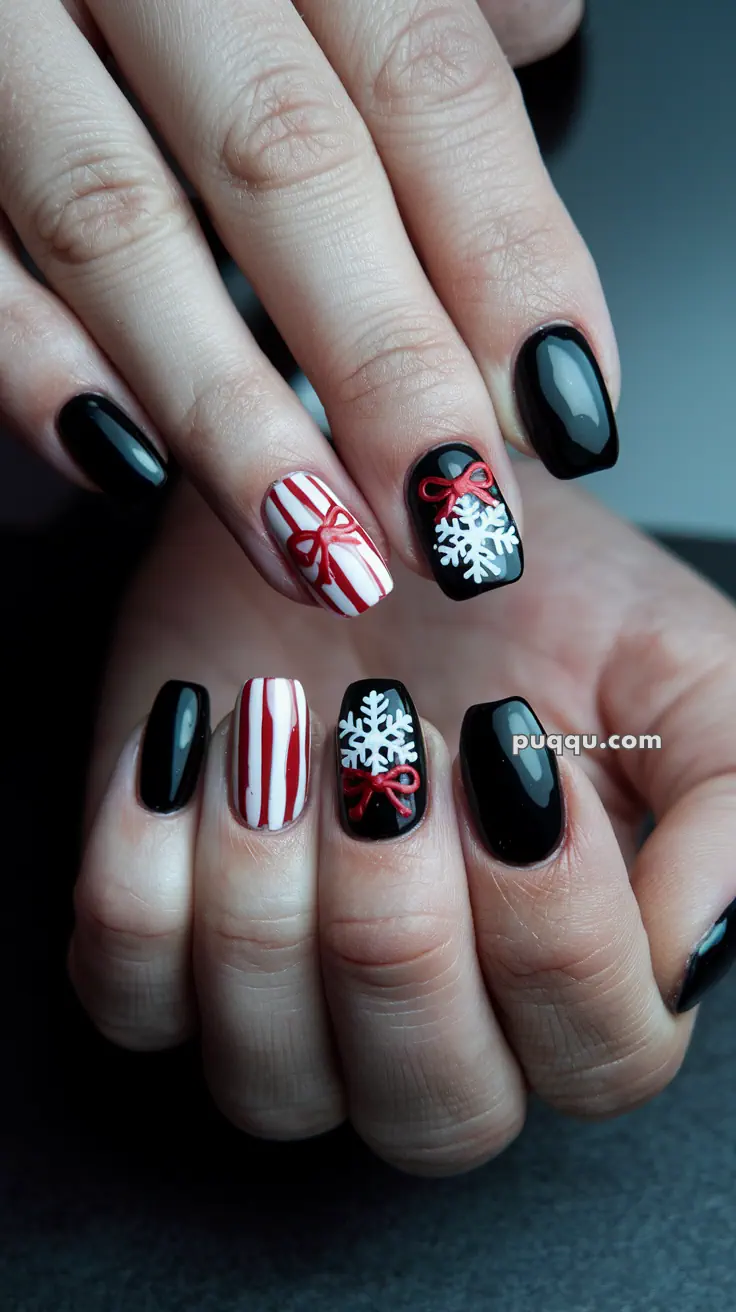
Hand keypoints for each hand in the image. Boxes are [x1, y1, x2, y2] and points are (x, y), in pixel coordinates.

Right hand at [0, 0, 615, 614]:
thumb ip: (433, 5)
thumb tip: (540, 49)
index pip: (424, 83)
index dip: (505, 256)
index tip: (565, 412)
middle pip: (286, 165)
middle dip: (385, 369)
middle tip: (457, 523)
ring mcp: (10, 33)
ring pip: (117, 225)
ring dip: (233, 418)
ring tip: (329, 552)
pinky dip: (38, 370)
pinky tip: (126, 466)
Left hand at [70, 464, 735, 1174]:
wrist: (360, 514)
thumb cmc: (520, 597)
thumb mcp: (672, 664)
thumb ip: (731, 802)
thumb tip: (697, 946)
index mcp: (577, 974)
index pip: (599, 1059)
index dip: (558, 927)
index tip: (516, 755)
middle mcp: (437, 1024)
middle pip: (437, 1107)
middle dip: (403, 921)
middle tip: (391, 740)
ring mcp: (289, 1006)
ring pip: (274, 1080)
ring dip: (270, 887)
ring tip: (279, 720)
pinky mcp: (160, 950)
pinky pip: (131, 997)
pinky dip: (144, 868)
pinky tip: (188, 744)